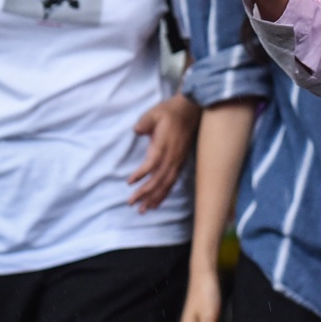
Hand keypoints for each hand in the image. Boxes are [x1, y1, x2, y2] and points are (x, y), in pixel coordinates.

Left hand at [127, 94, 198, 211]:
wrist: (190, 112)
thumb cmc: (169, 112)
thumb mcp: (155, 113)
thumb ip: (145, 122)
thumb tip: (136, 130)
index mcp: (164, 145)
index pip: (153, 163)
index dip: (142, 174)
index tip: (129, 182)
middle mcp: (172, 157)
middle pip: (159, 179)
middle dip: (145, 192)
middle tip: (131, 203)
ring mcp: (177, 162)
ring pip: (166, 184)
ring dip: (154, 197)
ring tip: (143, 210)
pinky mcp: (179, 164)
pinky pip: (172, 182)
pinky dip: (163, 194)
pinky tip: (156, 203)